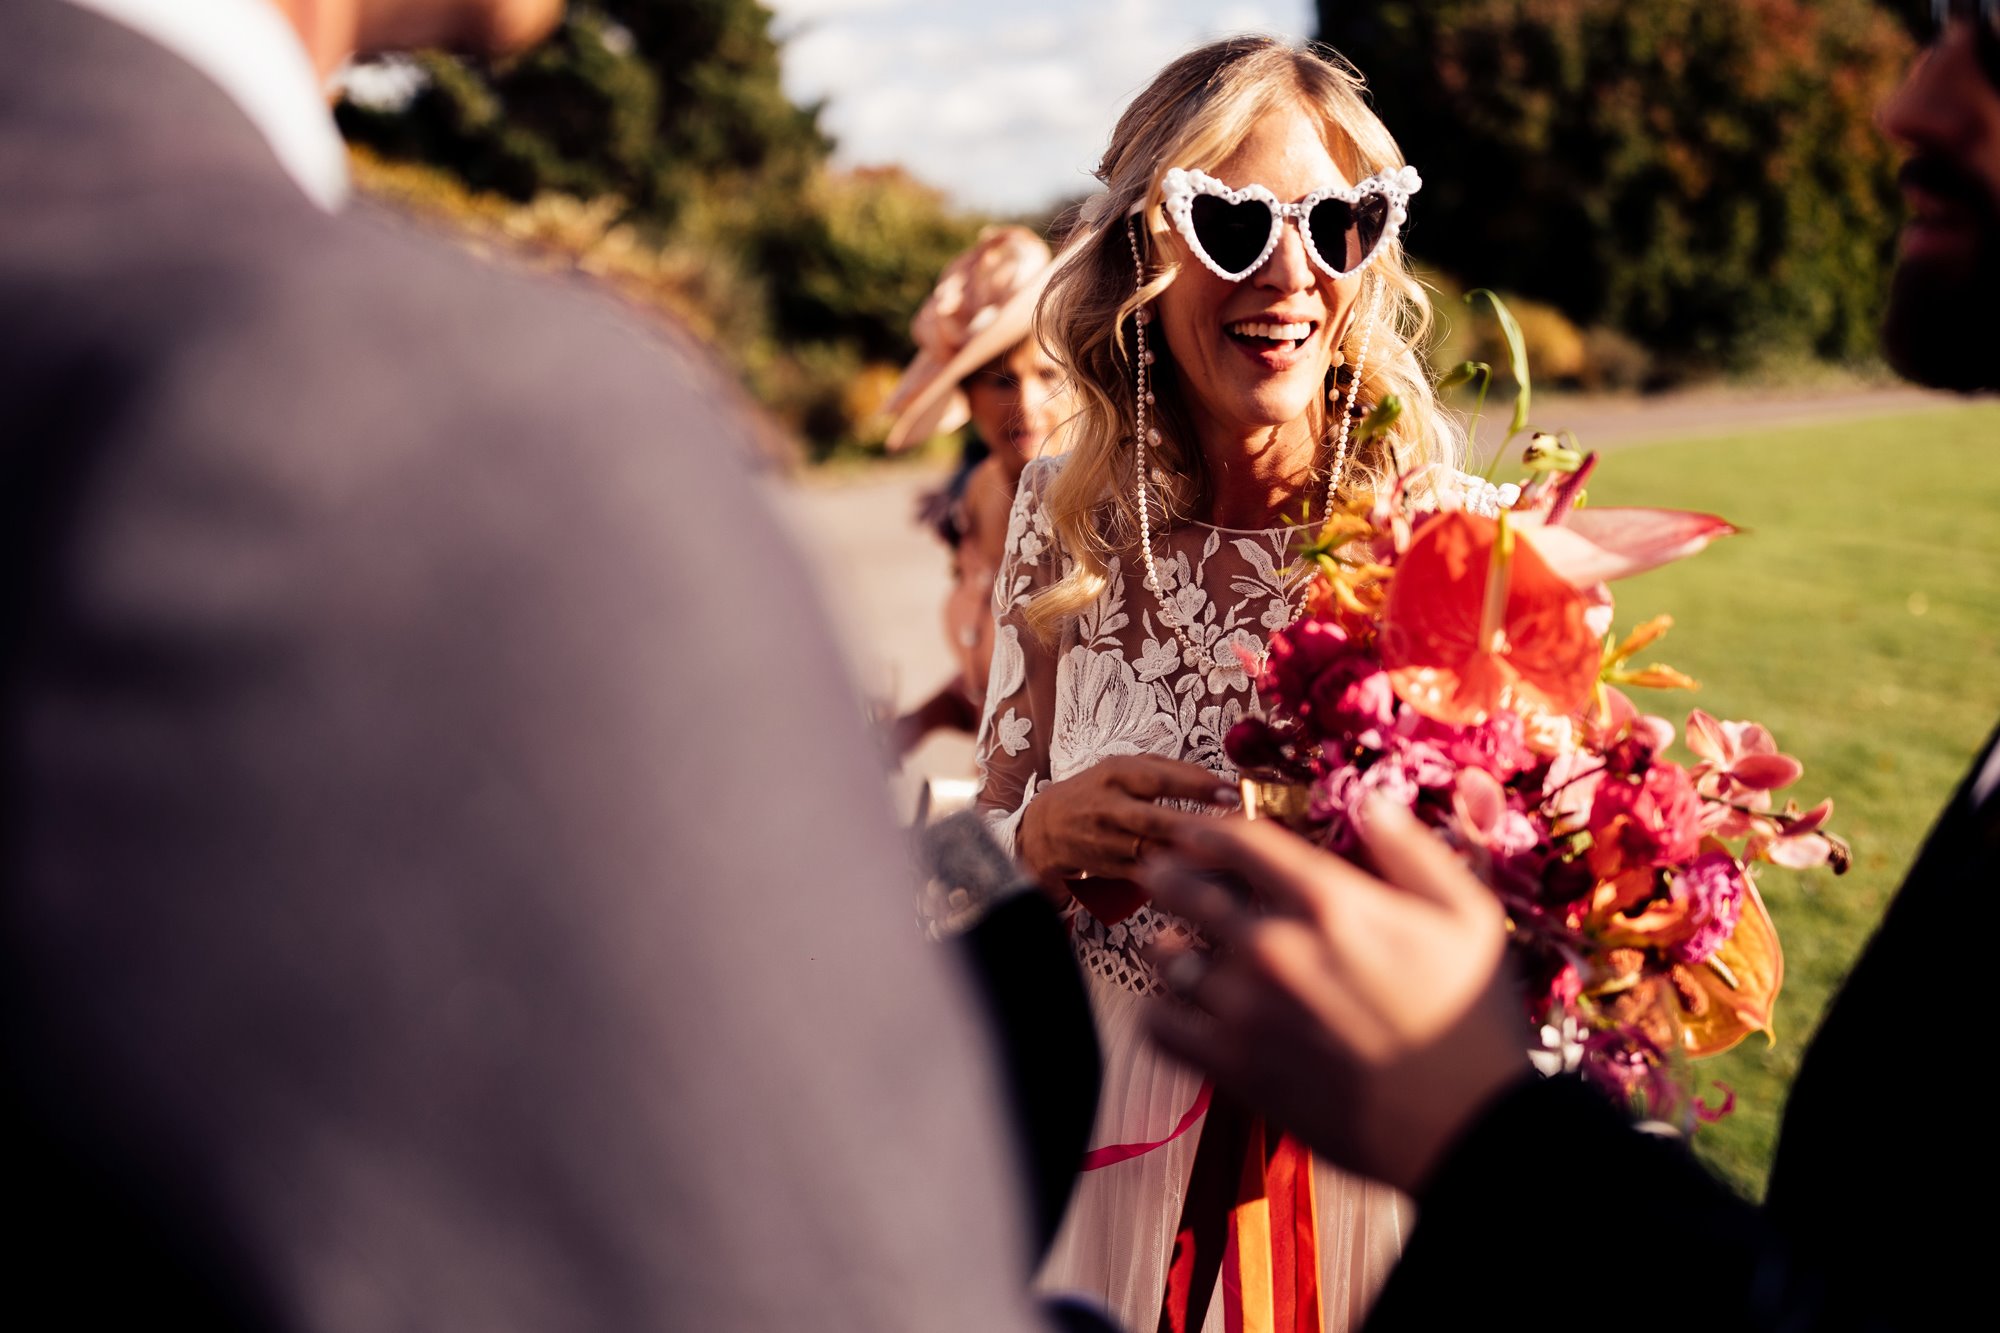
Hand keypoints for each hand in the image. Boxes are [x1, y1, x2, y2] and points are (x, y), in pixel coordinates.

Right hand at [1017, 755, 1238, 885]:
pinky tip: (1209, 874)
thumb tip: (1219, 781)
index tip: (1231, 794)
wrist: (1050, 826)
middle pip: (1157, 821)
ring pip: (1155, 853)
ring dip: (1194, 855)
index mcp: (1117, 773)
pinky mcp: (1114, 869)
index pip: (1159, 778)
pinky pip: (1152, 874)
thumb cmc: (1100, 790)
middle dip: (1199, 826)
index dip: (1197, 786)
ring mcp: (1110, 842)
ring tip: (1233, 854)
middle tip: (1239, 828)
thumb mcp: (1126, 766)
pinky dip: (1180, 875)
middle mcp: (1111, 808)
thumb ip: (1171, 769)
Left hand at [1137, 799, 1530, 1196]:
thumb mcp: (1469, 916)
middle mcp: (1277, 946)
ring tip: (1168, 942)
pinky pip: (1162, 1027)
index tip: (1189, 830)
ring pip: (1168, 957)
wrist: (1466, 1129)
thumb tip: (1372, 800)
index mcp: (1330, 902)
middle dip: (1167, 874)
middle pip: (1188, 890)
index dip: (1204, 829)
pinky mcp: (1236, 1068)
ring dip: (1164, 943)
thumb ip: (1414, 850)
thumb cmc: (1474, 1020)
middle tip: (1157, 872)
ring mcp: (1249, 1010)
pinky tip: (1172, 1006)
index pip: (1239, 841)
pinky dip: (1159, 1010)